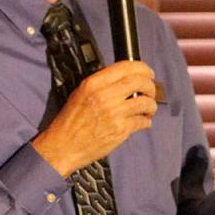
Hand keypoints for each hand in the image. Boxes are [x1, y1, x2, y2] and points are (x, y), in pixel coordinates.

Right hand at [33, 60, 157, 176]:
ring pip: (146, 102)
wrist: (63, 146)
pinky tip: (142, 121)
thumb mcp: (80, 93)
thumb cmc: (70, 121)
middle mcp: (105, 96)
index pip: (126, 67)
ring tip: (148, 108)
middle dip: (150, 85)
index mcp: (94, 84)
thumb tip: (124, 78)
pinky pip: (142, 121)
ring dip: (151, 105)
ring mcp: (114, 113)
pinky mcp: (120, 130)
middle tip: (150, 90)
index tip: (148, 72)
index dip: (142, 68)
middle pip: (140, 82)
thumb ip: (101, 83)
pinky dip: (146, 121)